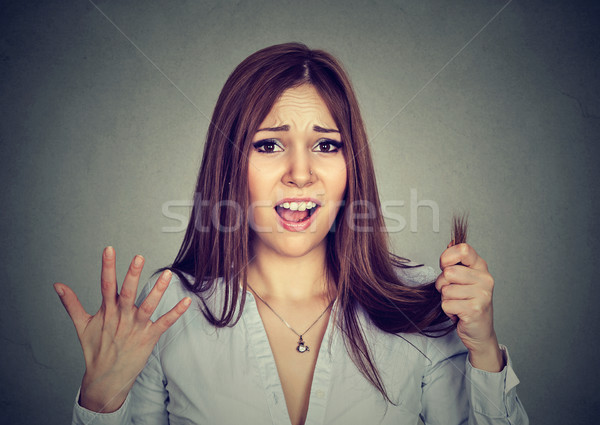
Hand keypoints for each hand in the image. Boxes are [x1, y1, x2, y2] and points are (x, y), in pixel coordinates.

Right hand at [54, 246, 190, 412]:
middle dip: (132, 275)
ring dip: (158, 291)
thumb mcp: (81, 325)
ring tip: (167, 274)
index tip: (109, 249)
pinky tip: (187, 301)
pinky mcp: (149, 338)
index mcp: (106, 311)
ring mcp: (136, 328)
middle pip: (127, 293)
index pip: (106, 285)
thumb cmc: (95, 349)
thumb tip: (58, 285)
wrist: (105, 379)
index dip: (107, 266)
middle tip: (138, 257)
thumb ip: (71, 303)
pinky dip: (176, 313)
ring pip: (148, 306)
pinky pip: (165, 323)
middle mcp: (121, 317)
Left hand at [435, 242, 503, 371]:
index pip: (463, 249)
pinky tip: (459, 313)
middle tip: (454, 293)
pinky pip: (447, 304)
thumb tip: (450, 243)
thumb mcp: (464, 279)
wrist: (480, 331)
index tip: (445, 266)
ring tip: (458, 303)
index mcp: (481, 267)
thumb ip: (457, 262)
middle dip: (443, 284)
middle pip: (448, 273)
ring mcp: (482, 294)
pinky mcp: (475, 309)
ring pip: (445, 290)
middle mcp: (485, 279)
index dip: (447, 257)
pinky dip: (448, 311)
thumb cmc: (468, 302)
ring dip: (446, 299)